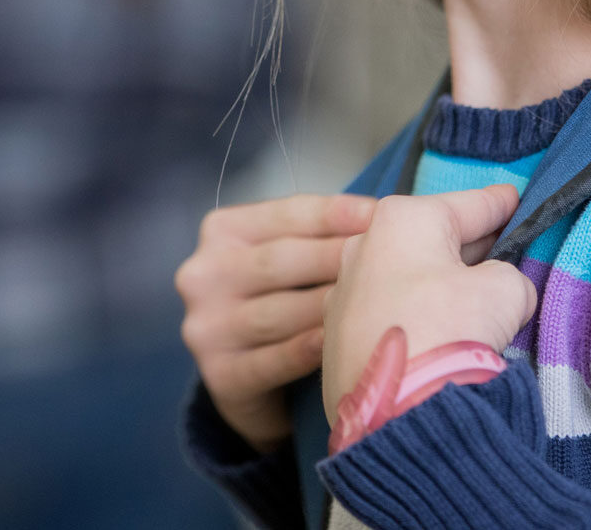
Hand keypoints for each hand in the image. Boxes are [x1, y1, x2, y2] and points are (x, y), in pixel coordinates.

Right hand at [176, 192, 376, 453]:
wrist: (246, 376)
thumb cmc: (280, 296)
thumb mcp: (287, 255)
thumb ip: (318, 234)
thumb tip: (380, 215)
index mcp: (221, 230)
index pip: (285, 214)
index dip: (335, 213)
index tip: (379, 213)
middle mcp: (203, 275)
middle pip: (282, 260)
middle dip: (338, 257)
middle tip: (386, 258)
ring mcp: (206, 328)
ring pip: (278, 312)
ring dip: (329, 305)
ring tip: (373, 300)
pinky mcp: (220, 377)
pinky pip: (271, 361)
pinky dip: (306, 350)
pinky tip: (336, 341)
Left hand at [321, 185, 537, 422]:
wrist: (398, 415)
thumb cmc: (450, 331)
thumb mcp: (504, 291)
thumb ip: (508, 277)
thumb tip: (502, 290)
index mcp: (403, 219)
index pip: (467, 205)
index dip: (497, 203)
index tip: (513, 197)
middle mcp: (363, 246)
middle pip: (431, 240)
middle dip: (467, 246)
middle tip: (502, 249)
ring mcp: (344, 294)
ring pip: (405, 277)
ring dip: (436, 285)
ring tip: (471, 300)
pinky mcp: (335, 339)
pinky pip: (388, 313)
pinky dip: (413, 317)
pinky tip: (435, 334)